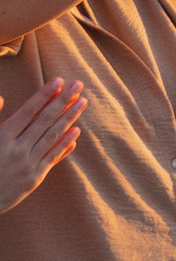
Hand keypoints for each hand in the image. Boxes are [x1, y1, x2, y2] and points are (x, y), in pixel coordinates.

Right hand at [0, 78, 83, 212]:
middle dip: (62, 101)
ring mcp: (27, 165)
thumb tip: (0, 97)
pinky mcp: (33, 179)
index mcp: (1, 138)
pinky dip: (64, 145)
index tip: (58, 80)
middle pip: (44, 121)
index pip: (28, 111)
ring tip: (82, 102)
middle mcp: (16, 150)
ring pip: (52, 137)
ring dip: (69, 118)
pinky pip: (52, 158)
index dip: (44, 95)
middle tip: (78, 85)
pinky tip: (76, 132)